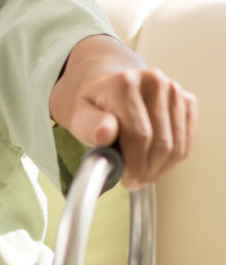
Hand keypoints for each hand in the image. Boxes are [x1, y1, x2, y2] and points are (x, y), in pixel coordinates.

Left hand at [52, 35, 198, 188]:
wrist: (105, 87)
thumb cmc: (91, 106)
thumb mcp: (78, 115)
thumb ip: (88, 125)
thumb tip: (105, 134)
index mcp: (124, 83)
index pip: (139, 134)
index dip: (135, 163)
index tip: (126, 180)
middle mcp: (154, 81)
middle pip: (162, 142)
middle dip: (148, 170)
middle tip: (134, 182)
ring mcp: (174, 90)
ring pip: (177, 145)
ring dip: (161, 168)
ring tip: (143, 175)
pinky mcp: (186, 100)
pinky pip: (187, 140)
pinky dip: (173, 158)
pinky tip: (154, 162)